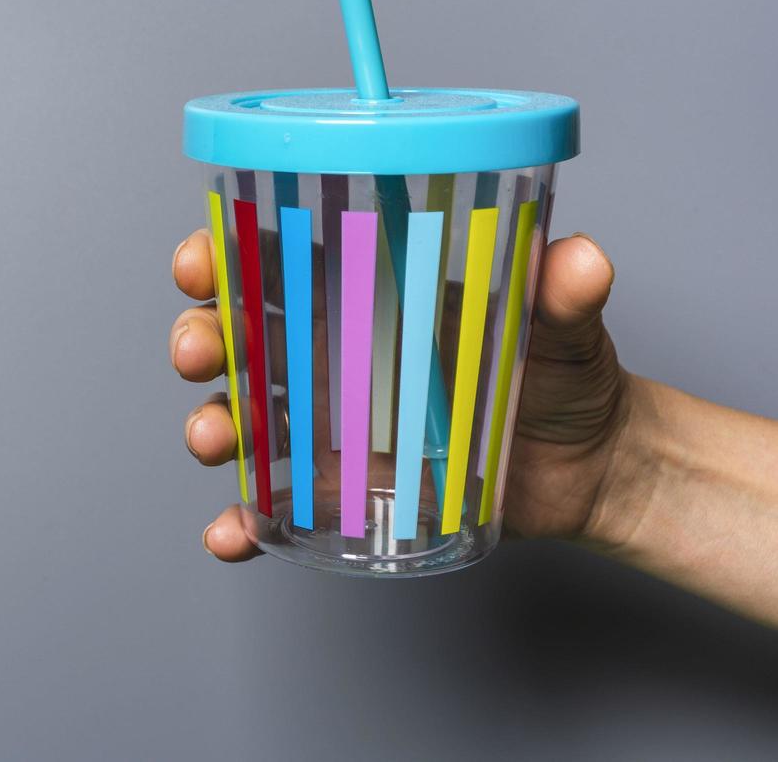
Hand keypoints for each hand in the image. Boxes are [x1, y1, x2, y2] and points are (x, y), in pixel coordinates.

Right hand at [169, 228, 625, 560]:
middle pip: (241, 338)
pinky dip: (243, 523)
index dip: (224, 255)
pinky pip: (279, 507)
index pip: (278, 262)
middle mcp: (334, 357)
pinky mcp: (344, 492)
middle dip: (202, 338)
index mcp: (368, 299)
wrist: (593, 469)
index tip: (200, 261)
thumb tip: (582, 261)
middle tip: (197, 351)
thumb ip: (563, 295)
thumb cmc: (567, 378)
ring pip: (246, 419)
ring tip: (214, 440)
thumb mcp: (565, 328)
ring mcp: (332, 427)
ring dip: (214, 426)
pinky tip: (231, 535)